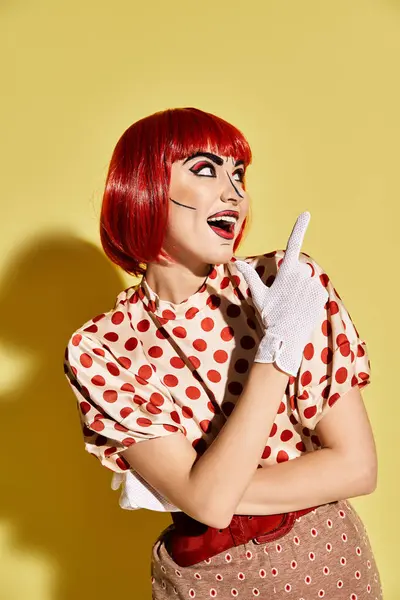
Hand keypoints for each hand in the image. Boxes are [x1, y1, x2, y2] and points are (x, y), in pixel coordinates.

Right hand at [235, 212, 328, 376]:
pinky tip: (303, 308)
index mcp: (286, 271)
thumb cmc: (270, 314)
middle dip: (294, 280)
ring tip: (294, 305)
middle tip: (285, 298)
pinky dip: (310, 298)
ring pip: (307, 281)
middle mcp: (302, 274)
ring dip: (302, 290)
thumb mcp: (258, 295)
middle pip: (299, 271)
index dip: (299, 227)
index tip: (306, 213)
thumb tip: (235, 262)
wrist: (286, 335)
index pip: (293, 244)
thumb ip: (249, 276)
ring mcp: (313, 284)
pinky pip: (316, 291)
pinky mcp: (322, 294)